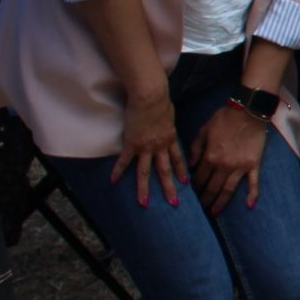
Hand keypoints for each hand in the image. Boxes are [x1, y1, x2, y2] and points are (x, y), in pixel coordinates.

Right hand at [113, 87, 187, 207]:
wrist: (150, 96)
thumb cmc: (160, 100)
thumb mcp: (169, 115)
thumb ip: (167, 124)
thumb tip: (166, 124)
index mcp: (170, 139)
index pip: (178, 159)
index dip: (181, 172)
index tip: (185, 183)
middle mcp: (160, 146)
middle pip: (165, 171)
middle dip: (169, 188)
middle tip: (174, 204)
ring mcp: (146, 147)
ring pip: (145, 172)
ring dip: (144, 189)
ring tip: (144, 203)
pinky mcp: (132, 143)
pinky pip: (124, 161)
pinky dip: (118, 172)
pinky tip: (113, 181)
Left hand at [189, 104, 269, 215]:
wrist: (248, 110)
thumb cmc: (224, 118)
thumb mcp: (203, 130)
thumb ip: (195, 148)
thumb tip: (191, 165)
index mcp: (209, 157)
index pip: (199, 177)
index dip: (194, 186)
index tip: (191, 194)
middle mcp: (223, 166)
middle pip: (212, 187)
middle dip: (204, 198)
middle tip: (200, 208)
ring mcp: (239, 167)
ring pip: (228, 190)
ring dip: (220, 202)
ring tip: (214, 212)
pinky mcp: (253, 165)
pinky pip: (253, 183)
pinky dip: (251, 195)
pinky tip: (249, 206)